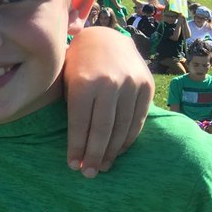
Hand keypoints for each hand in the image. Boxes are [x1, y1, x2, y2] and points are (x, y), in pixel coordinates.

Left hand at [64, 27, 153, 176]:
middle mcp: (109, 83)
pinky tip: (117, 151)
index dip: (76, 147)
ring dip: (112, 151)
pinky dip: (127, 139)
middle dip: (94, 155)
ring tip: (102, 167)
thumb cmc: (76, 64)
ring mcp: (131, 84)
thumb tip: (76, 147)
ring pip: (122, 127)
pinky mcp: (146, 87)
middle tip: (88, 173)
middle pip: (102, 129)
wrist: (105, 38)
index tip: (72, 166)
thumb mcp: (65, 80)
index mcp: (84, 82)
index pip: (80, 123)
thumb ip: (71, 107)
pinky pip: (138, 120)